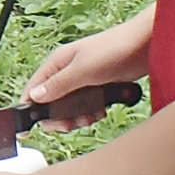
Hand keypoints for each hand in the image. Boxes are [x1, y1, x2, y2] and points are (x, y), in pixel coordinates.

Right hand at [23, 28, 148, 125]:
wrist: (146, 45)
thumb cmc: (114, 49)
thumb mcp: (82, 70)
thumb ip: (58, 85)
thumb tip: (35, 96)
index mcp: (57, 63)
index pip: (34, 89)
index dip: (30, 109)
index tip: (29, 130)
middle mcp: (67, 71)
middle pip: (51, 103)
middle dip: (60, 118)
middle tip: (70, 125)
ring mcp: (82, 80)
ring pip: (70, 107)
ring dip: (78, 117)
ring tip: (90, 117)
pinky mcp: (98, 86)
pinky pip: (87, 106)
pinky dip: (92, 112)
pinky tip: (100, 111)